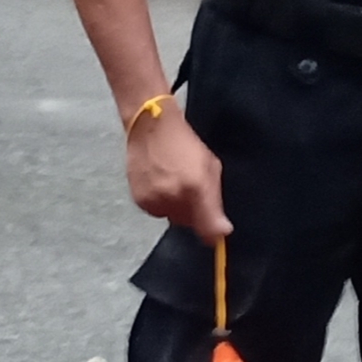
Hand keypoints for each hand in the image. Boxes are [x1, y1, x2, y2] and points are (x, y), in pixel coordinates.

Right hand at [126, 107, 228, 240]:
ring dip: (176, 208)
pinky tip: (160, 184)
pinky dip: (161, 203)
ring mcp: (153, 200)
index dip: (213, 235)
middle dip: (194, 213)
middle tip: (193, 191)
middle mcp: (173, 198)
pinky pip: (157, 212)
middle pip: (189, 224)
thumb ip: (215, 200)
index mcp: (195, 187)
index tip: (218, 232)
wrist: (150, 126)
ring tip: (174, 184)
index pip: (207, 228)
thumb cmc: (185, 143)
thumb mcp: (210, 165)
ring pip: (172, 218)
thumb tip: (222, 233)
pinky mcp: (139, 201)